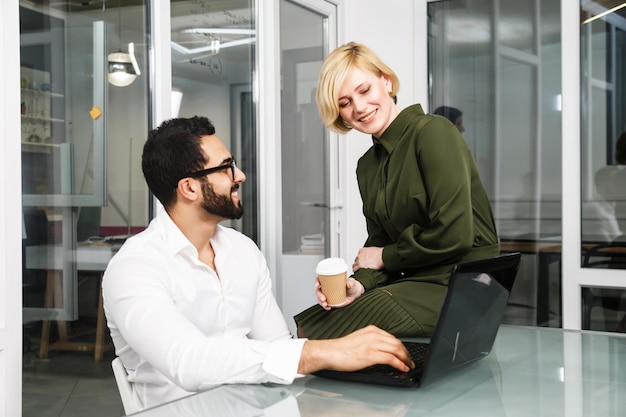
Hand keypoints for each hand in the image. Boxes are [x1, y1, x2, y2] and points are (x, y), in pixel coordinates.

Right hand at [299, 325, 414, 373]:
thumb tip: (382, 351)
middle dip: (406, 353)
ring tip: (408, 365)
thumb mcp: (359, 339)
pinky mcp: (370, 354)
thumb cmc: (341, 349)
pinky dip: (400, 364)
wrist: (329, 352)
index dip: (402, 347)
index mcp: (371, 330)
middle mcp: (374, 335)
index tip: (405, 354)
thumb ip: (371, 342)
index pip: (393, 338)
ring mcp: (372, 344)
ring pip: (397, 350)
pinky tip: (402, 368)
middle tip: (410, 361)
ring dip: (405, 359)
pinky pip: (391, 359)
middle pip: (398, 343)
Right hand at [316, 277, 363, 309]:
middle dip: (319, 295)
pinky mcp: (331, 301)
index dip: (317, 281)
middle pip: (318, 290)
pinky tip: (328, 307)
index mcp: (330, 280)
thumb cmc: (352, 285)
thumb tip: (348, 283)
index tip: (317, 284)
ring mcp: (328, 295)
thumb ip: (351, 282)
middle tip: (323, 298)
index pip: (320, 279)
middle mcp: (327, 287)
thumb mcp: (352, 282)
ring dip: (320, 301)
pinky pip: (325, 304)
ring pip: (320, 298)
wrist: (355, 293)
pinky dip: (325, 306)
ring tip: (325, 304)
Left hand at [352, 246, 383, 271]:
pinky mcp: (360, 266)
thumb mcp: (374, 250)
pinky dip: (356, 272)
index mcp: (363, 250)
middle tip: (360, 267)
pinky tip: (358, 274)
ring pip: (354, 265)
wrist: (382, 256)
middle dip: (358, 263)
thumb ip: (371, 253)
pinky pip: (355, 269)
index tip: (362, 261)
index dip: (360, 259)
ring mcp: (359, 260)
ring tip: (358, 271)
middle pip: (356, 260)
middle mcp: (360, 255)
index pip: (359, 255)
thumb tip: (373, 255)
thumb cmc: (381, 254)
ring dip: (356, 268)